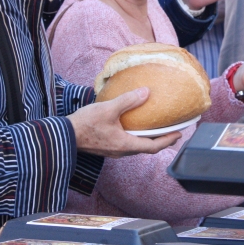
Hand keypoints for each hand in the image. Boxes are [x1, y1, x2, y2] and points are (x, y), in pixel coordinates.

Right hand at [67, 88, 181, 157]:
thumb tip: (146, 92)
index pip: (153, 147)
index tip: (179, 135)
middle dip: (160, 140)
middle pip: (146, 148)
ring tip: (156, 128)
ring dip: (148, 139)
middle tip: (171, 131)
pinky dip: (136, 137)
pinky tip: (134, 126)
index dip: (167, 141)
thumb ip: (128, 101)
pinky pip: (127, 143)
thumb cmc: (86, 124)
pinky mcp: (106, 147)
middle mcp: (121, 152)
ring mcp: (113, 151)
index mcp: (125, 145)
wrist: (64, 135)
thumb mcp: (109, 109)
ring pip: (136, 147)